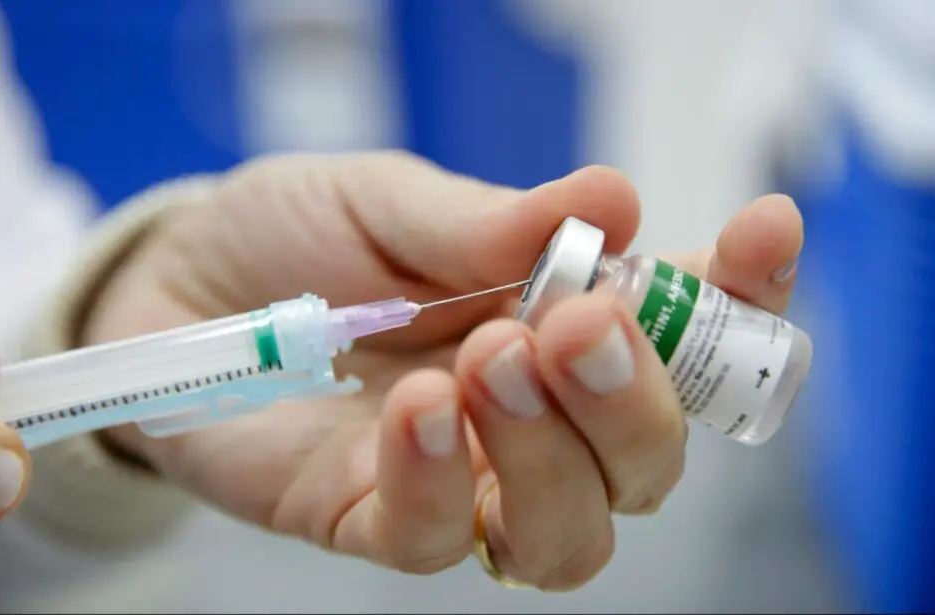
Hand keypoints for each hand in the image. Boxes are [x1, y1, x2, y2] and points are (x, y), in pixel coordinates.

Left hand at [87, 152, 802, 589]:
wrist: (174, 286)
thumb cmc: (297, 234)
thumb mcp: (389, 200)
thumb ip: (488, 221)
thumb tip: (613, 201)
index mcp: (558, 322)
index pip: (684, 332)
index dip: (739, 297)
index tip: (760, 235)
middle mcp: (532, 416)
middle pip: (648, 460)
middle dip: (636, 396)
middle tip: (572, 321)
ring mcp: (461, 480)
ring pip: (571, 531)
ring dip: (556, 451)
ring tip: (489, 358)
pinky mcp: (375, 519)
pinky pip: (435, 539)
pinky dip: (440, 478)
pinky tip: (419, 406)